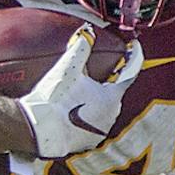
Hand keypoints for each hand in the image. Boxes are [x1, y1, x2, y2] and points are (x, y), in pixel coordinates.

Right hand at [19, 28, 143, 156]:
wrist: (40, 128)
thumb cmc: (56, 99)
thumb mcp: (68, 67)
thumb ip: (81, 48)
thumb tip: (87, 33)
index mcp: (112, 97)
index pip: (129, 75)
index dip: (133, 59)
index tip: (134, 49)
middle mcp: (111, 115)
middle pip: (113, 93)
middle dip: (105, 84)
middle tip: (93, 76)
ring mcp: (101, 130)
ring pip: (103, 110)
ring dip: (95, 102)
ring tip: (79, 95)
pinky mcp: (89, 142)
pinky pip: (93, 125)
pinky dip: (87, 117)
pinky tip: (74, 112)